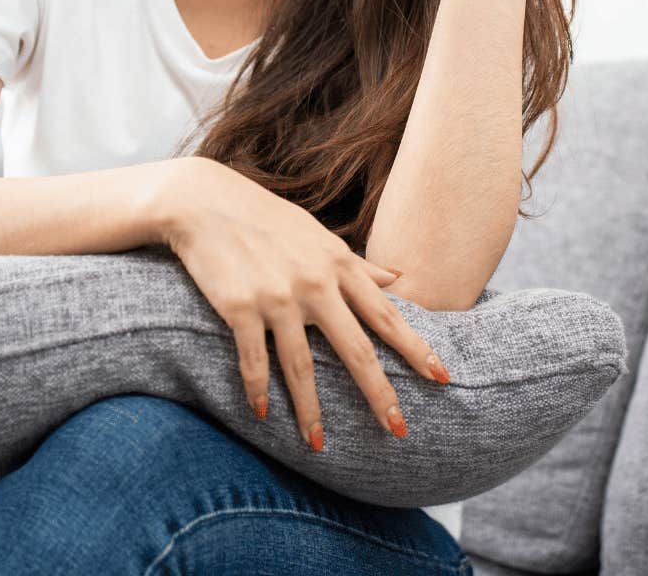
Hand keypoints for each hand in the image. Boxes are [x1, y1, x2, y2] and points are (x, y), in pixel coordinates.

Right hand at [160, 157, 450, 451]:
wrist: (205, 202)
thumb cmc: (266, 219)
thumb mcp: (319, 235)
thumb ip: (358, 263)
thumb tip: (398, 276)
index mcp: (339, 266)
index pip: (386, 316)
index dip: (416, 349)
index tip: (442, 378)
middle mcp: (315, 284)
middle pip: (356, 350)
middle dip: (380, 394)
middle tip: (399, 430)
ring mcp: (278, 298)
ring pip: (302, 367)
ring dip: (311, 411)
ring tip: (318, 445)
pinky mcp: (241, 308)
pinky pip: (254, 361)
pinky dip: (258, 390)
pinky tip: (262, 414)